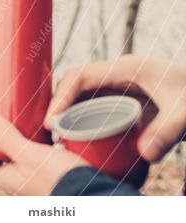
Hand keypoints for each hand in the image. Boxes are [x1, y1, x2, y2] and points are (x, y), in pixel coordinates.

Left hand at [0, 111, 89, 194]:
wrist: (98, 198)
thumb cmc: (63, 180)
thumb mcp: (30, 155)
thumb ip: (5, 138)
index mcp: (12, 183)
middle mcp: (24, 189)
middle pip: (7, 167)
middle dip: (9, 147)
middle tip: (14, 126)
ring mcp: (42, 188)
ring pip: (29, 166)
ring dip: (30, 149)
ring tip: (36, 130)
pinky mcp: (61, 184)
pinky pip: (49, 169)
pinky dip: (50, 155)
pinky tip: (60, 141)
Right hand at [45, 55, 185, 161]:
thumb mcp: (184, 113)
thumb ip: (166, 132)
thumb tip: (143, 154)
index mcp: (125, 68)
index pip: (80, 76)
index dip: (61, 97)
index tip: (51, 121)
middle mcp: (116, 73)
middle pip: (74, 84)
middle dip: (58, 106)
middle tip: (49, 132)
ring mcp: (118, 83)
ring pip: (81, 94)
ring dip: (67, 112)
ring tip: (57, 136)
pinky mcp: (123, 95)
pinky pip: (93, 103)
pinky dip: (81, 117)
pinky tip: (78, 135)